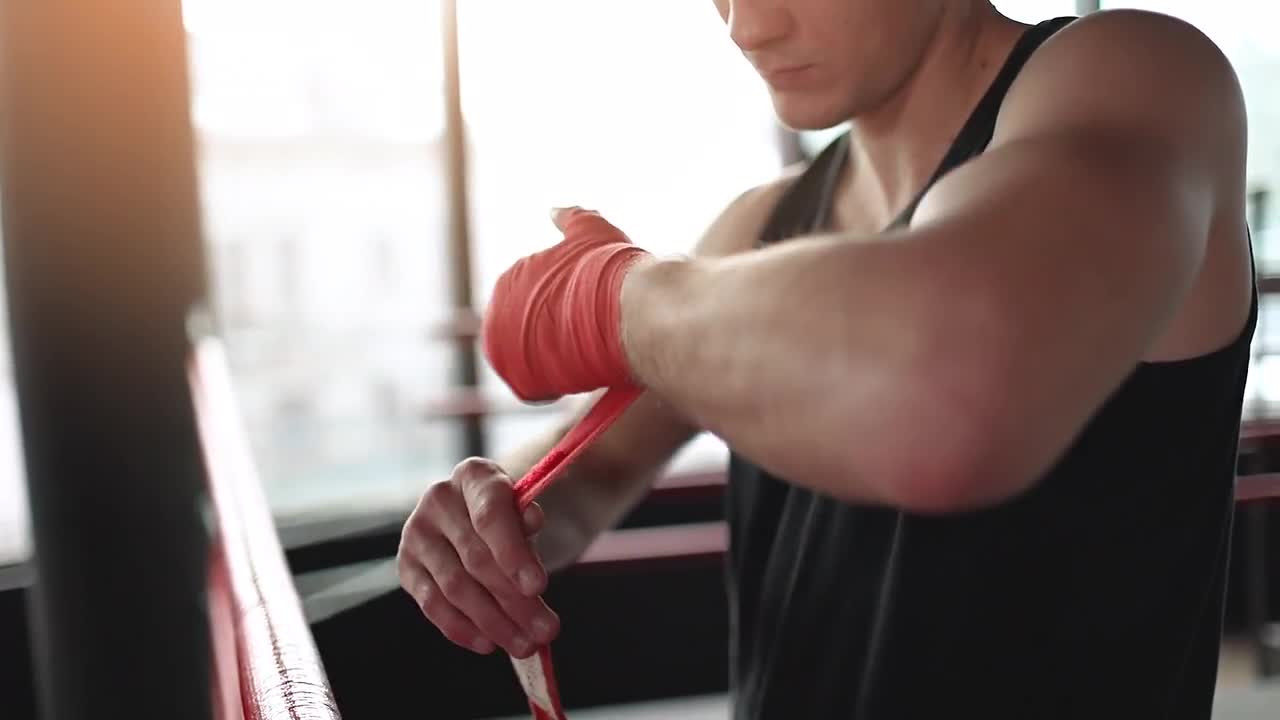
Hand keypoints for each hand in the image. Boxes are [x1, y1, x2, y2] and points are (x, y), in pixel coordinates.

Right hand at [397, 457, 558, 658]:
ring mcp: (417, 533)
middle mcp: (439, 499)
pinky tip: (489, 643)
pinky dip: (462, 629)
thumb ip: (527, 522)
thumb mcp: (524, 512)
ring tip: (525, 644)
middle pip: (477, 559)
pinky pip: (433, 605)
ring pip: (456, 588)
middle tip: (546, 630)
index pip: (491, 516)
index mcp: (474, 476)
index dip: (514, 553)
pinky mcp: (406, 566)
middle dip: (515, 602)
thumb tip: (532, 519)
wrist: (475, 517)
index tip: (539, 587)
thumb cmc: (507, 516)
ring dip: (494, 623)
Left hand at [482, 207, 650, 401]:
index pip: (535, 302)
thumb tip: (554, 210)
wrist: (628, 308)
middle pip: (531, 334)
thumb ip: (571, 218)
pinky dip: (554, 388)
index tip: (590, 316)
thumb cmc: (614, 270)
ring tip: (589, 359)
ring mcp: (504, 346)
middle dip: (557, 339)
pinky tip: (578, 378)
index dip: (565, 311)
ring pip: (533, 363)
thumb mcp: (591, 231)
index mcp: (511, 278)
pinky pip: (534, 389)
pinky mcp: (519, 379)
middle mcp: (497, 310)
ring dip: (557, 364)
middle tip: (592, 340)